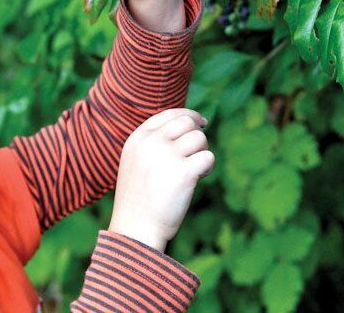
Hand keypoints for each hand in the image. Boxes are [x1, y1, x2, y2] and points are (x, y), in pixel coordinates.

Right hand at [108, 108, 214, 251]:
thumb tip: (189, 124)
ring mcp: (167, 156)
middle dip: (197, 135)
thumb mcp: (136, 163)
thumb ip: (154, 143)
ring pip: (200, 138)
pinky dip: (208, 168)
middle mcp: (151, 143)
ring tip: (195, 171)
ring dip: (202, 153)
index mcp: (137, 139)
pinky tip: (199, 179)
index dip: (189, 116)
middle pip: (187, 122)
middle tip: (197, 153)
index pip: (169, 114)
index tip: (202, 123)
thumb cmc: (139, 199)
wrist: (135, 229)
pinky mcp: (184, 172)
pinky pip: (208, 157)